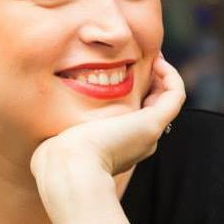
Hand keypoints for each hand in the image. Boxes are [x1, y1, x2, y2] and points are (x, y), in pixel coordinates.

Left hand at [30, 54, 185, 223]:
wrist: (69, 168)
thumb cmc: (58, 158)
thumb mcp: (60, 143)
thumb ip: (61, 140)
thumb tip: (48, 143)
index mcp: (118, 146)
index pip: (133, 117)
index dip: (132, 94)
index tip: (122, 71)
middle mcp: (138, 141)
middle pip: (152, 108)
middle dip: (150, 82)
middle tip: (144, 58)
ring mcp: (147, 133)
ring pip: (167, 101)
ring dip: (164, 75)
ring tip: (154, 56)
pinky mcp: (152, 124)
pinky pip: (176, 96)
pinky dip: (171, 77)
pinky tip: (158, 62)